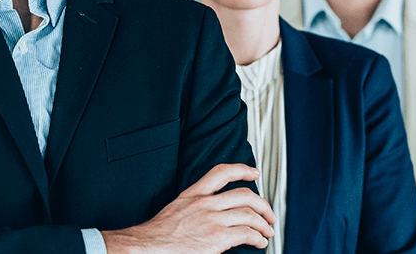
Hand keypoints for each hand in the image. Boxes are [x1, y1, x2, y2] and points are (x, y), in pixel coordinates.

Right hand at [101, 163, 275, 253]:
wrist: (145, 247)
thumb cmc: (157, 236)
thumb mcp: (176, 210)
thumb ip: (196, 207)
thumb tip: (215, 213)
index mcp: (193, 194)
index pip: (221, 172)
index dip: (242, 169)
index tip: (254, 172)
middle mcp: (204, 203)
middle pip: (245, 194)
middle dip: (263, 204)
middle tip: (269, 213)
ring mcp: (211, 220)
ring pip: (250, 214)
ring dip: (264, 223)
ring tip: (268, 231)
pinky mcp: (216, 238)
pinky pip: (247, 233)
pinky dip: (258, 238)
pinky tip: (259, 242)